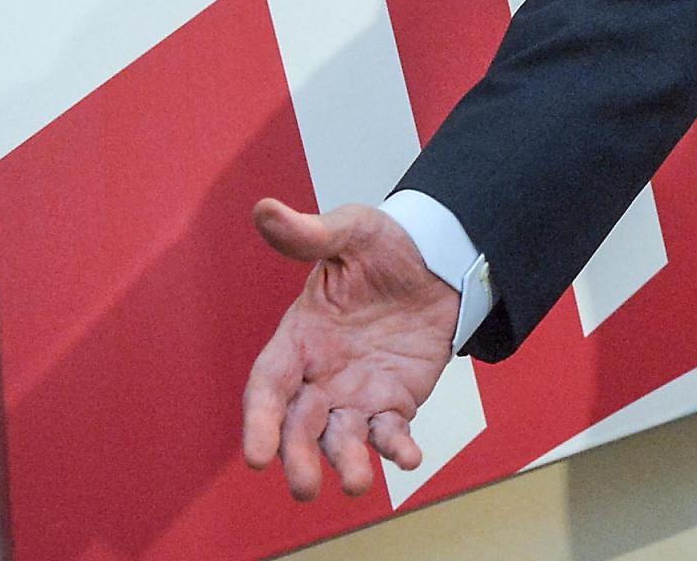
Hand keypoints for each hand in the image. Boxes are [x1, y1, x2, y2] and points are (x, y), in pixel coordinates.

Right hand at [241, 199, 458, 498]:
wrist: (440, 255)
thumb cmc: (384, 244)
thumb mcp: (350, 231)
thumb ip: (309, 234)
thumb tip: (265, 209)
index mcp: (299, 338)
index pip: (269, 386)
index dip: (260, 421)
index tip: (257, 456)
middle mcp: (320, 374)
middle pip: (300, 425)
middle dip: (298, 457)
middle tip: (305, 486)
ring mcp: (357, 391)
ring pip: (342, 438)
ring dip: (346, 462)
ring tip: (355, 485)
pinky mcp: (395, 399)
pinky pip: (391, 431)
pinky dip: (397, 448)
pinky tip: (409, 458)